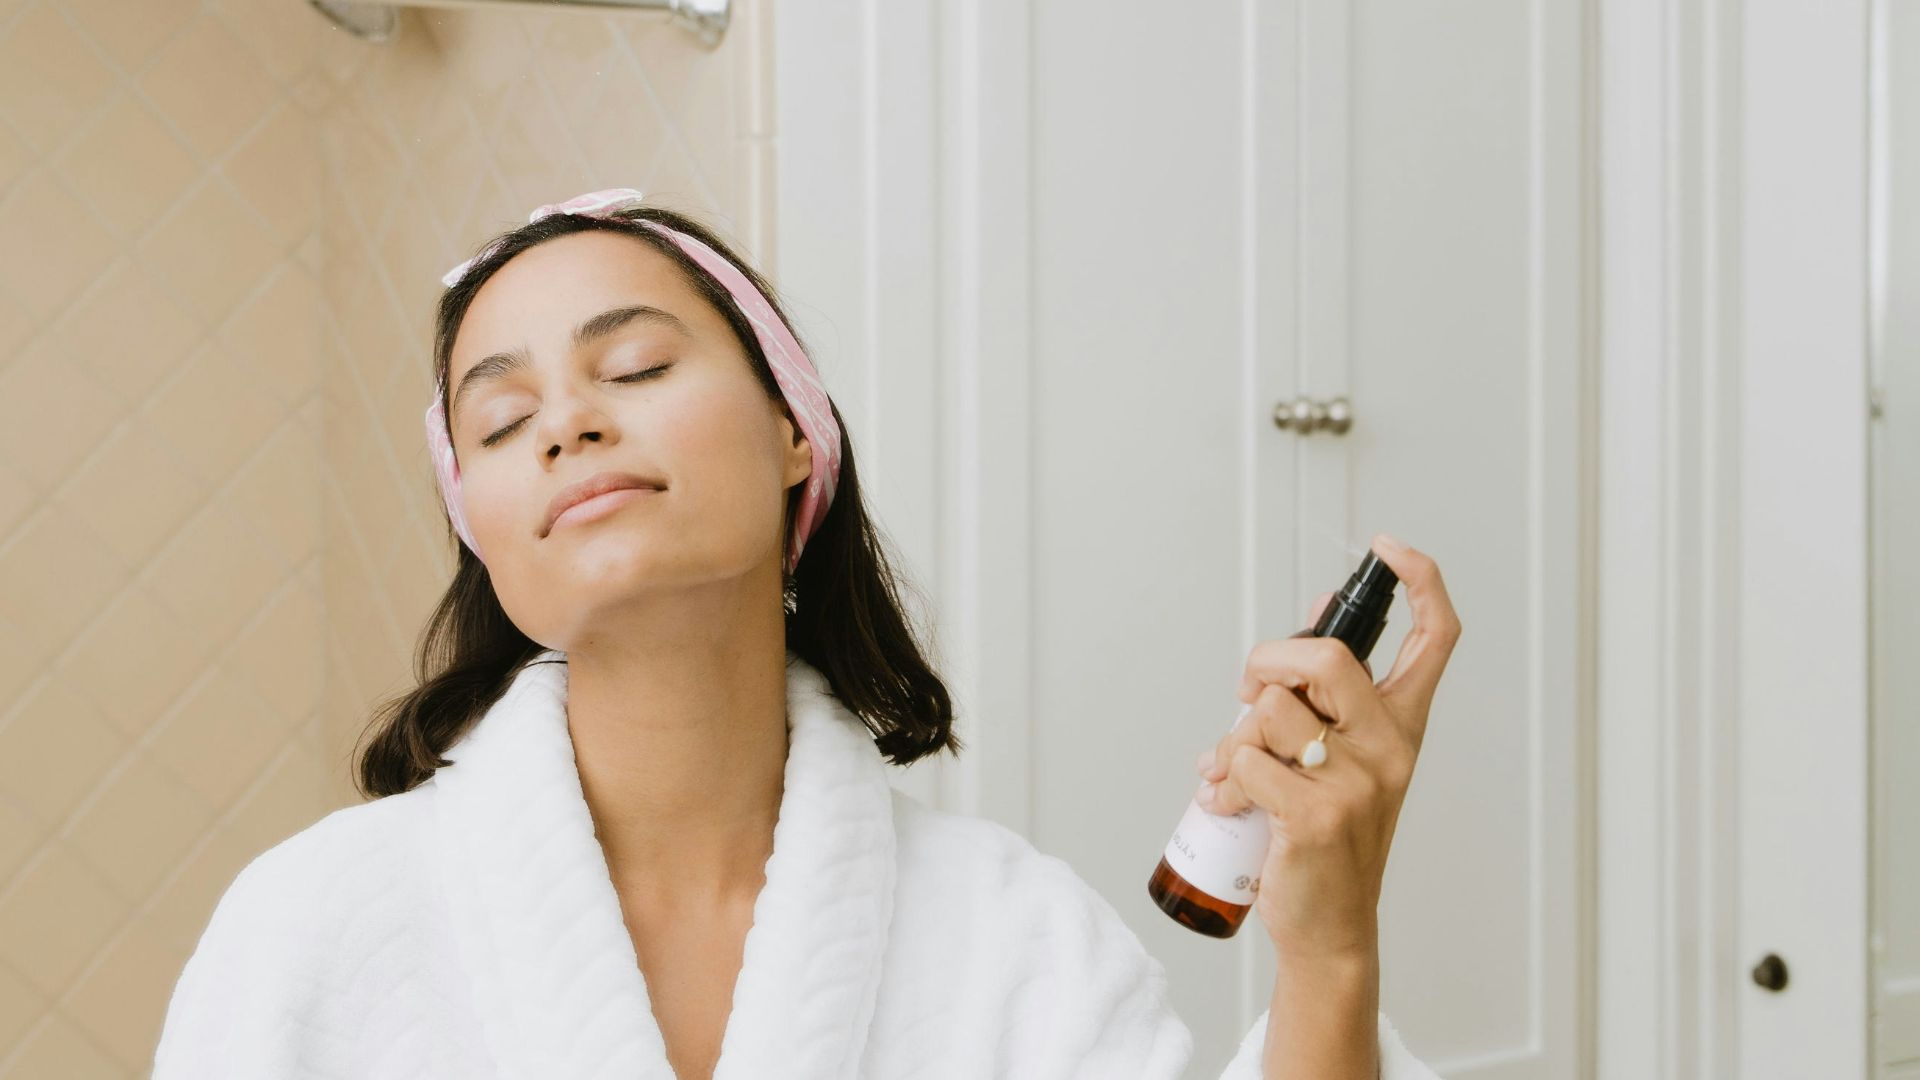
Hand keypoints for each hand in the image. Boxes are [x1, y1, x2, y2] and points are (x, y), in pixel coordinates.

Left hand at [1192, 533, 1460, 960]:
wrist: (1328, 927)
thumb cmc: (1326, 837)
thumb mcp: (1340, 758)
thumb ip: (1324, 695)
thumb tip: (1311, 617)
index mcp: (1402, 725)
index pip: (1436, 638)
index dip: (1419, 582)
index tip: (1388, 547)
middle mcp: (1390, 747)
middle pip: (1326, 656)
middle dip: (1268, 661)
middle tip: (1250, 695)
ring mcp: (1357, 782)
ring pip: (1270, 710)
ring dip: (1234, 737)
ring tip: (1234, 772)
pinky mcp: (1316, 814)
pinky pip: (1245, 760)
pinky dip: (1223, 777)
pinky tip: (1229, 803)